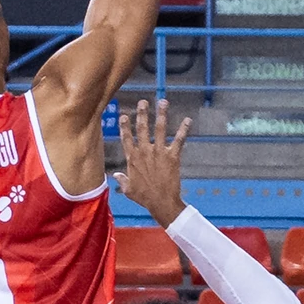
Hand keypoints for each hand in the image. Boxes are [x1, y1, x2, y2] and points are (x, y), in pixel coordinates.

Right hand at [110, 98, 189, 226]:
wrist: (161, 202)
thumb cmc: (144, 197)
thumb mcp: (129, 189)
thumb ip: (122, 180)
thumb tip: (115, 176)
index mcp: (133, 159)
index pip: (126, 138)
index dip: (125, 126)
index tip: (124, 115)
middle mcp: (144, 152)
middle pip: (142, 128)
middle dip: (142, 113)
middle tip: (143, 102)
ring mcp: (159, 152)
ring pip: (159, 129)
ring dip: (161, 114)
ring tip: (163, 101)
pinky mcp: (172, 156)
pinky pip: (179, 140)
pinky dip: (183, 129)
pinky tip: (188, 119)